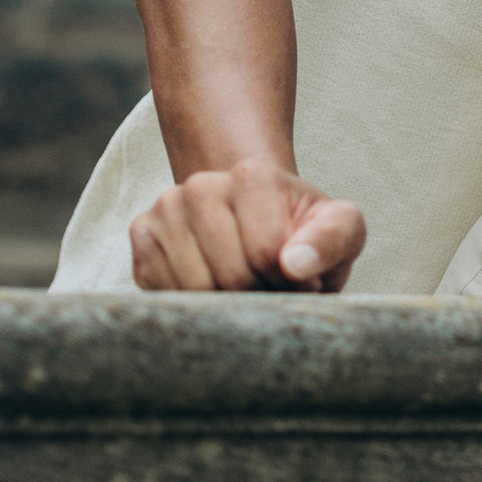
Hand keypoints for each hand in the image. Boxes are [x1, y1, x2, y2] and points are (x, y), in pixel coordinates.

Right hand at [128, 155, 366, 292]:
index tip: (301, 279)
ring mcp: (166, 208)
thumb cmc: (302, 231)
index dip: (290, 284)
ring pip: (193, 290)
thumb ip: (331, 240)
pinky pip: (161, 292)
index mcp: (252, 173)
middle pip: (230, 275)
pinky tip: (211, 289)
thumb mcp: (341, 229)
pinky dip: (189, 307)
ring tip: (244, 288)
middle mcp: (201, 184)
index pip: (266, 253)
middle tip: (271, 289)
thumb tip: (296, 265)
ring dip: (223, 307)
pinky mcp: (141, 236)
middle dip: (257, 298)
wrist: (256, 223)